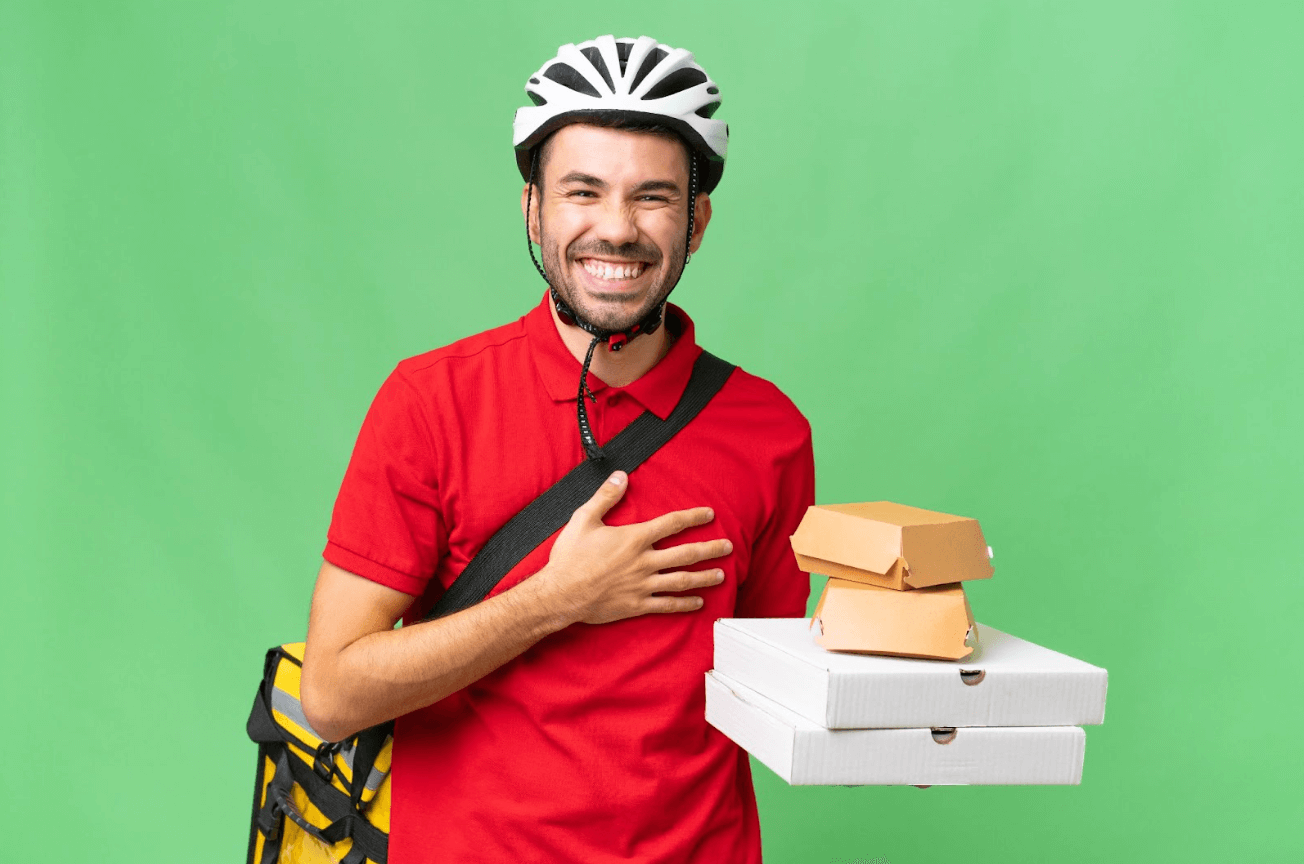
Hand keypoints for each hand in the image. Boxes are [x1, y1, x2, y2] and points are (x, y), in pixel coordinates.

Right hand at [532, 471, 731, 625]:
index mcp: (633, 539)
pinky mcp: (637, 604)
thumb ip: (605, 496)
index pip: (671, 524)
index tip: (709, 515)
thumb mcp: (584, 519)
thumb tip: (621, 476)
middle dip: (710, 549)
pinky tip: (699, 603)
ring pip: (682, 580)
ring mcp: (642, 585)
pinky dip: (685, 604)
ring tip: (721, 575)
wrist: (559, 594)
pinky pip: (667, 605)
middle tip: (728, 546)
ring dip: (704, 577)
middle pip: (686, 554)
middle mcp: (643, 562)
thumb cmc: (569, 557)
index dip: (692, 517)